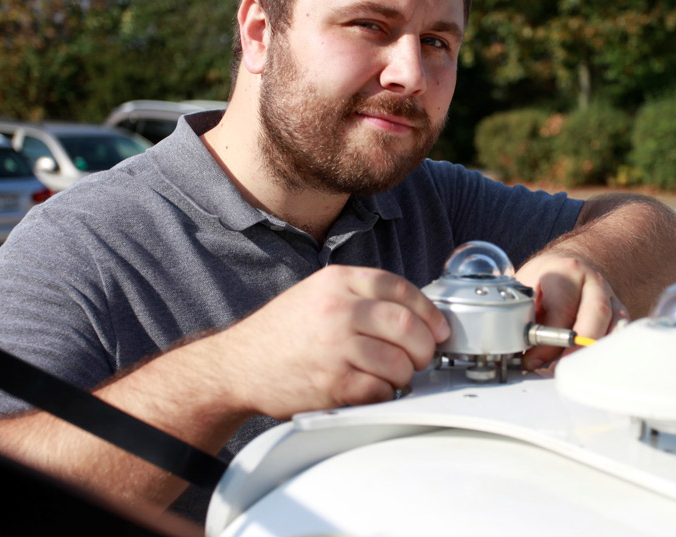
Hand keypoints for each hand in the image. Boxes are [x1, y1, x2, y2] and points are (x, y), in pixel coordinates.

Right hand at [218, 265, 449, 418]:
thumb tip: (416, 315)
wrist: (237, 365)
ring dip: (405, 375)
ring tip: (393, 377)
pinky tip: (373, 390)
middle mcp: (338, 309)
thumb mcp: (318, 295)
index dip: (429, 312)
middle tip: (422, 358)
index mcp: (338, 281)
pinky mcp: (331, 382)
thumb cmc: (282, 333)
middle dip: (425, 348)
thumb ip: (361, 297)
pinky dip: (384, 394)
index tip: (439, 329)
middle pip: (408, 326)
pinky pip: (379, 390)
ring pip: (399, 362)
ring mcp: (335, 345)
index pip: (401, 289)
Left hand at [516, 253, 628, 370]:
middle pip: (596, 314)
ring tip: (575, 373)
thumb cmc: (546, 281)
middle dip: (578, 348)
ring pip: (614, 325)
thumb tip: (510, 346)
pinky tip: (594, 366)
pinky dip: (609, 352)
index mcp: (567, 272)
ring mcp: (611, 297)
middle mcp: (594, 282)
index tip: (533, 359)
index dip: (548, 338)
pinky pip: (621, 335)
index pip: (562, 307)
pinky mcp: (620, 314)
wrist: (571, 267)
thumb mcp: (527, 286)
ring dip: (595, 353)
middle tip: (559, 371)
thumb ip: (521, 312)